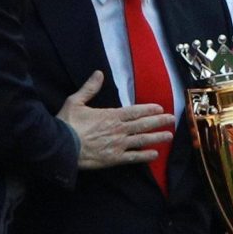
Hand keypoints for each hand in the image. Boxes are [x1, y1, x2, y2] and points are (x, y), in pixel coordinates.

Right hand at [58, 71, 173, 169]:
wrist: (61, 147)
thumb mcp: (76, 101)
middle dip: (159, 122)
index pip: (135, 111)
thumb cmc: (67, 124)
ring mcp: (118, 145)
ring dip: (157, 137)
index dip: (149, 109)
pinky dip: (145, 156)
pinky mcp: (114, 159)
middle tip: (172, 119)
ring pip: (142, 140)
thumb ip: (89, 88)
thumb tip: (98, 73)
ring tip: (169, 136)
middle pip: (143, 125)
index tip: (160, 108)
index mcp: (111, 115)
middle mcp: (118, 130)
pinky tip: (154, 154)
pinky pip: (133, 157)